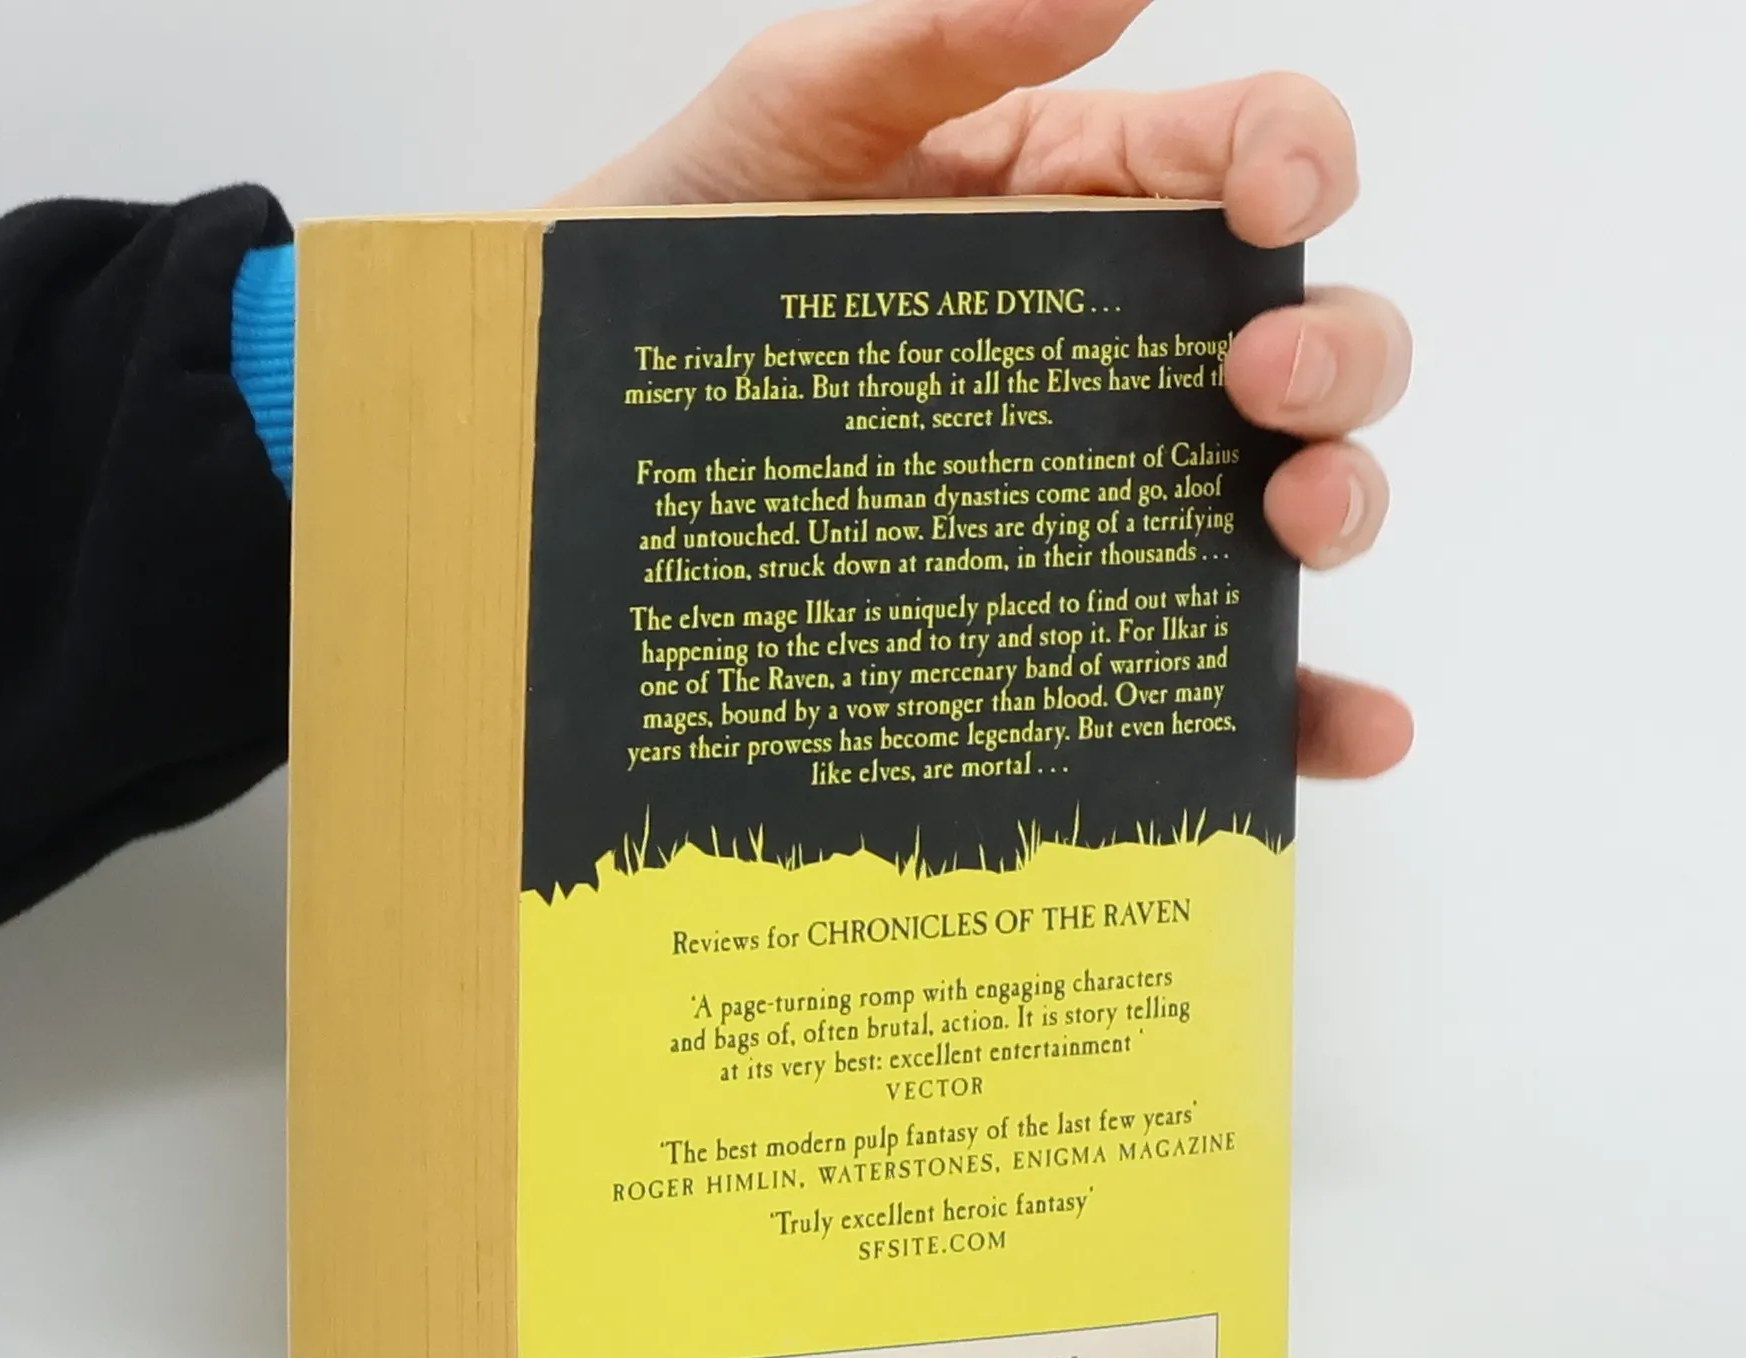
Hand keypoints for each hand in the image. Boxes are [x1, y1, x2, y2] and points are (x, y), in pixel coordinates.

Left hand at [556, 0, 1413, 779]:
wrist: (564, 444)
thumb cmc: (663, 267)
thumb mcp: (779, 124)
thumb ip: (933, 39)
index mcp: (1068, 211)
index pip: (1239, 163)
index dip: (1298, 160)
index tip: (1277, 199)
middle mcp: (1108, 358)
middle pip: (1303, 337)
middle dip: (1336, 351)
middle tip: (1264, 387)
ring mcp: (1093, 498)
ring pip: (1282, 496)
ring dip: (1341, 507)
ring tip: (1298, 528)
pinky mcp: (1059, 624)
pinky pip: (1204, 666)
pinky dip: (1296, 703)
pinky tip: (1348, 732)